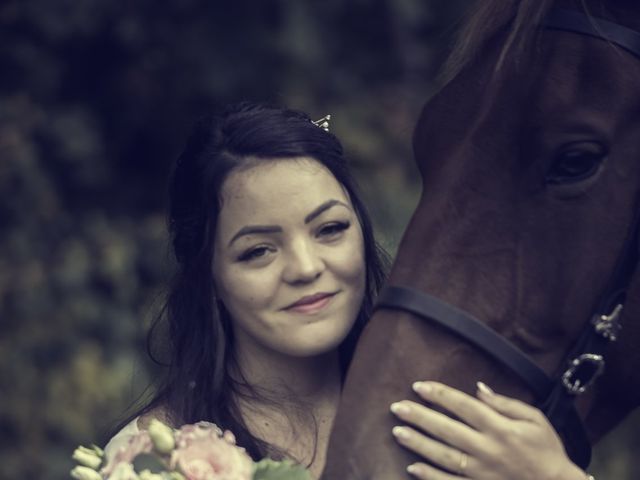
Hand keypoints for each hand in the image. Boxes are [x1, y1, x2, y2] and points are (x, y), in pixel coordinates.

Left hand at [390, 381, 587, 479]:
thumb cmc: (547, 451)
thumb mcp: (535, 420)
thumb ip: (505, 403)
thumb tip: (478, 388)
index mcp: (501, 428)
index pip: (464, 406)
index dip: (440, 395)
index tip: (419, 386)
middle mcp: (488, 450)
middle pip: (447, 430)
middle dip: (420, 417)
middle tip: (397, 407)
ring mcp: (482, 472)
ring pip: (444, 456)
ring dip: (419, 444)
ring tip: (397, 432)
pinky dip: (430, 477)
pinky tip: (412, 467)